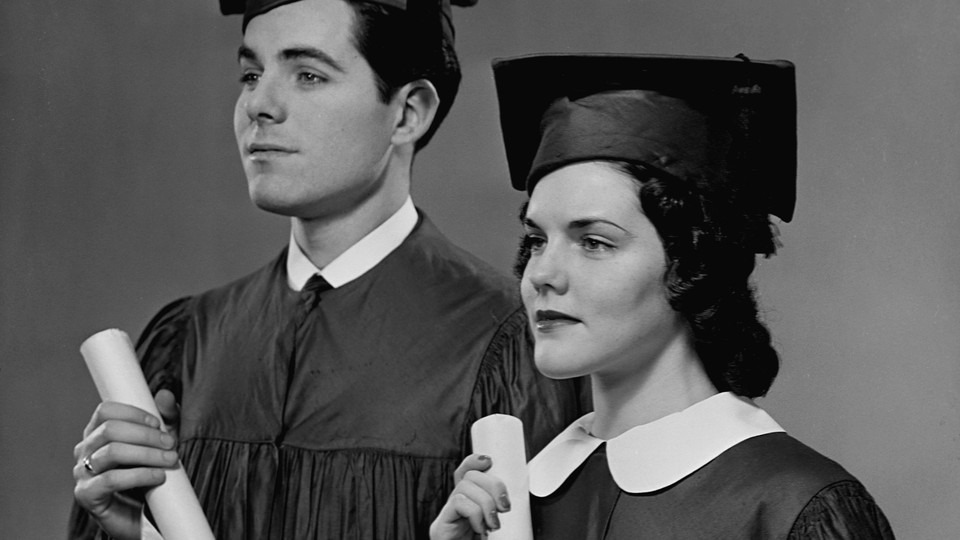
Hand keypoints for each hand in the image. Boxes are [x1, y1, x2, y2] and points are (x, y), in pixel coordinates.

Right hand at [72, 390, 180, 539]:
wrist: (144, 516)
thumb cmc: (148, 474)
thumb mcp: (162, 442)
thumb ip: (166, 418)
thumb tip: (166, 395)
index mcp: (97, 434)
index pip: (105, 411)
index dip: (133, 413)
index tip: (158, 423)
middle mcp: (85, 450)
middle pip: (110, 429)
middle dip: (146, 435)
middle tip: (170, 443)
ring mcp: (82, 473)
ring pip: (112, 452)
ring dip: (147, 454)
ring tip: (170, 460)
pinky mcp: (87, 495)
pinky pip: (111, 479)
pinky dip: (139, 475)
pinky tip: (158, 476)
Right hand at [429, 454, 511, 539]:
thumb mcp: (493, 523)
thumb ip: (496, 508)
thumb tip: (505, 496)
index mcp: (468, 505)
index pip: (465, 473)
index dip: (474, 461)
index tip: (489, 461)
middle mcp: (454, 507)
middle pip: (470, 476)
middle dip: (493, 485)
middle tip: (504, 507)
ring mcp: (445, 516)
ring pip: (465, 486)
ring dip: (486, 503)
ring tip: (493, 524)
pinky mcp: (440, 527)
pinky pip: (458, 502)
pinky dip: (476, 513)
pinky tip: (480, 528)